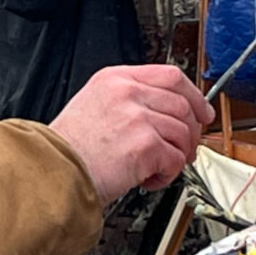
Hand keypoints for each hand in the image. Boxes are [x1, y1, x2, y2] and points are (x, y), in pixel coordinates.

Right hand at [48, 65, 213, 207]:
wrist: (54, 171)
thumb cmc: (69, 147)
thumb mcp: (94, 104)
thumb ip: (128, 100)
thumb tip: (166, 113)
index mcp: (115, 78)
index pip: (170, 75)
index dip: (193, 95)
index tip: (201, 111)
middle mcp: (127, 92)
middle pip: (183, 104)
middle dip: (192, 131)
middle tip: (186, 149)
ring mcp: (137, 117)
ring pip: (183, 132)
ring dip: (178, 155)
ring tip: (159, 167)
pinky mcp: (145, 144)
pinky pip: (175, 159)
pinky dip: (167, 174)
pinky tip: (148, 178)